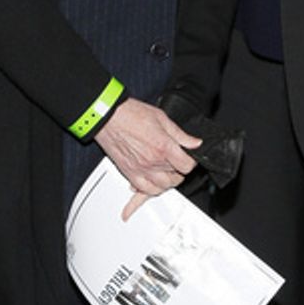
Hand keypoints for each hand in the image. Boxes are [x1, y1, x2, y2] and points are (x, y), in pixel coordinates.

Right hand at [94, 97, 200, 218]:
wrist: (108, 117)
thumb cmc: (131, 114)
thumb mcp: (161, 118)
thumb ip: (180, 134)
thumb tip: (195, 143)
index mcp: (164, 147)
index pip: (187, 166)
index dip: (191, 162)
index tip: (188, 157)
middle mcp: (153, 162)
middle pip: (176, 178)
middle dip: (179, 171)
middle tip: (177, 162)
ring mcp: (141, 170)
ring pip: (162, 188)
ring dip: (167, 182)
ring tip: (166, 172)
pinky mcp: (129, 173)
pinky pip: (144, 191)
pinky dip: (149, 191)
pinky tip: (152, 185)